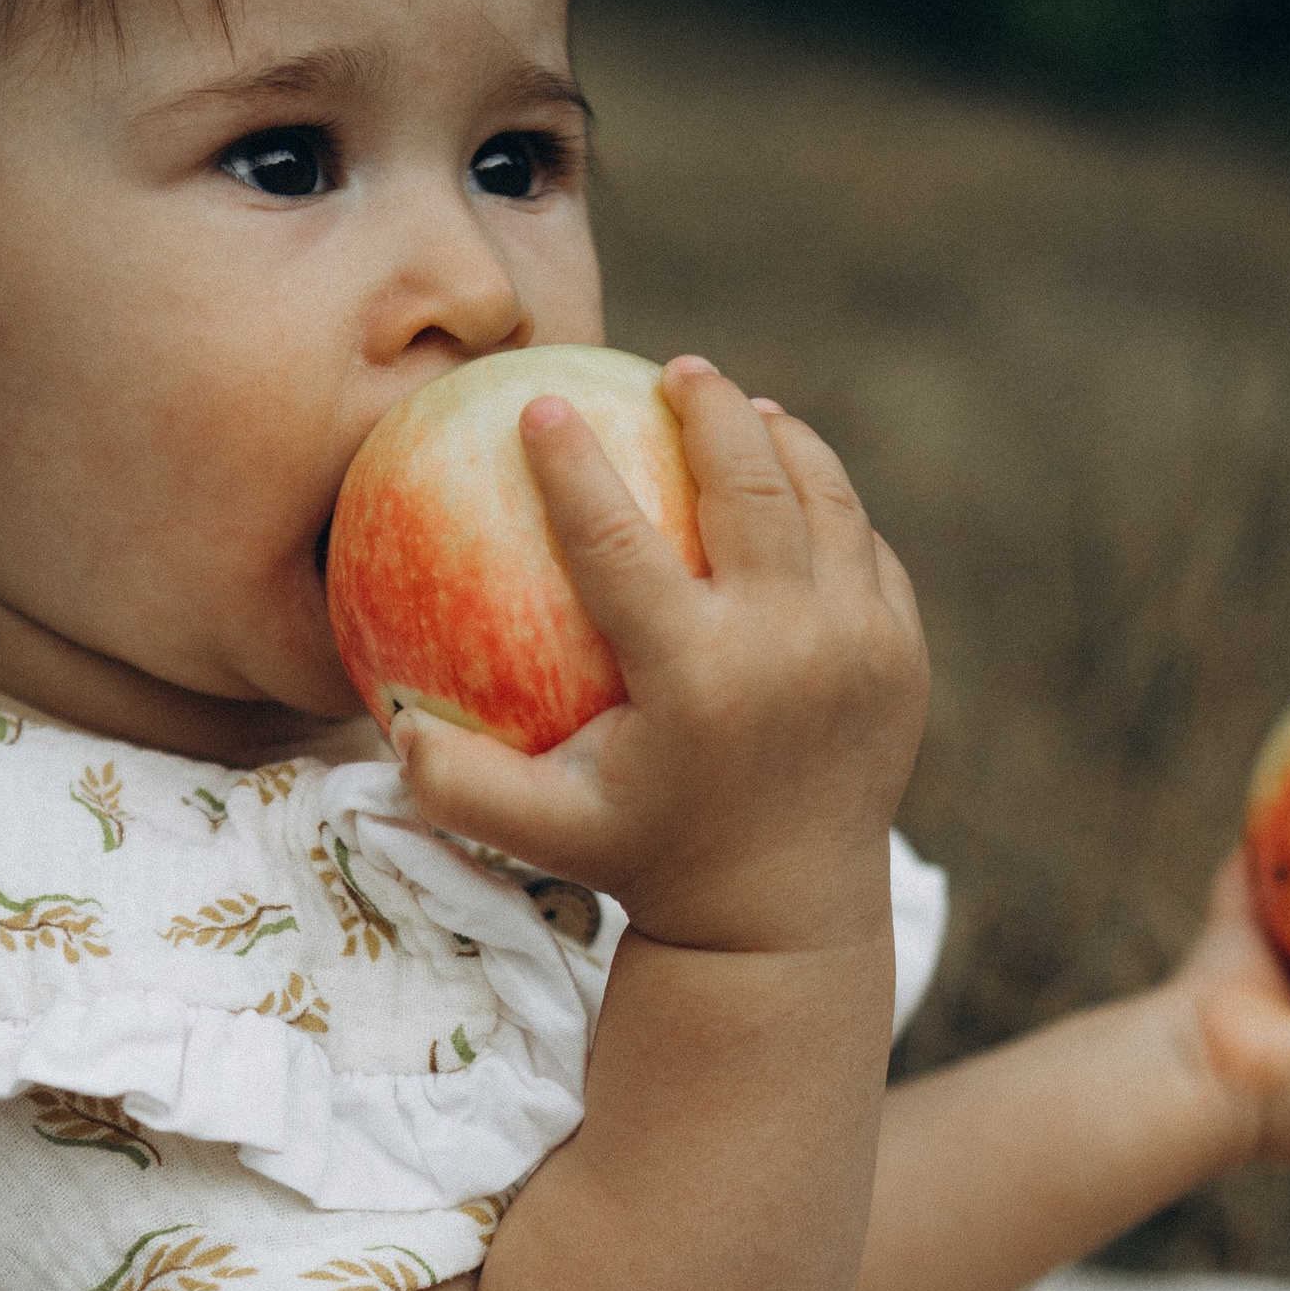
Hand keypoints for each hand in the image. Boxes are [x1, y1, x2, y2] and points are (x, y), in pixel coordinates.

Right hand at [385, 360, 927, 958]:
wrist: (783, 917)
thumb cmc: (644, 859)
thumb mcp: (543, 832)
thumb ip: (456, 783)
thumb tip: (384, 715)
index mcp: (698, 677)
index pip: (621, 540)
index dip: (574, 467)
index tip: (541, 406)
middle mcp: (790, 649)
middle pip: (751, 484)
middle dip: (711, 409)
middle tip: (674, 373)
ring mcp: (862, 647)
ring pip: (827, 500)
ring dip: (783, 440)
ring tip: (743, 407)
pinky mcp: (905, 656)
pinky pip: (868, 551)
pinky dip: (829, 508)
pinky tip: (794, 485)